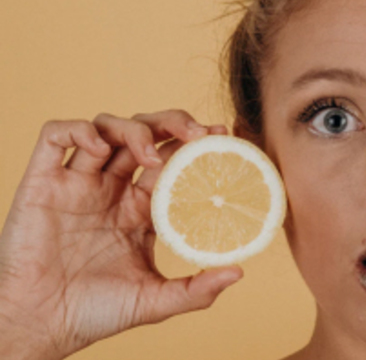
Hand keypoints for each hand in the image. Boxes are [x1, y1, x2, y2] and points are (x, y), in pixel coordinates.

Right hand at [0, 110, 243, 359]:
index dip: (196, 146)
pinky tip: (100, 148)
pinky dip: (78, 130)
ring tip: (152, 154)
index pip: (172, 161)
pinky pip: (55, 136)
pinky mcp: (42, 183)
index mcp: (139, 209)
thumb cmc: (95, 314)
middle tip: (198, 133)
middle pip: (145, 135)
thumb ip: (197, 290)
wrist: (41, 326)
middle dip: (173, 123)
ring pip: (106, 128)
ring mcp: (78, 183)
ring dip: (134, 129)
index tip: (223, 138)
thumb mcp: (155, 302)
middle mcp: (111, 189)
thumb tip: (238, 272)